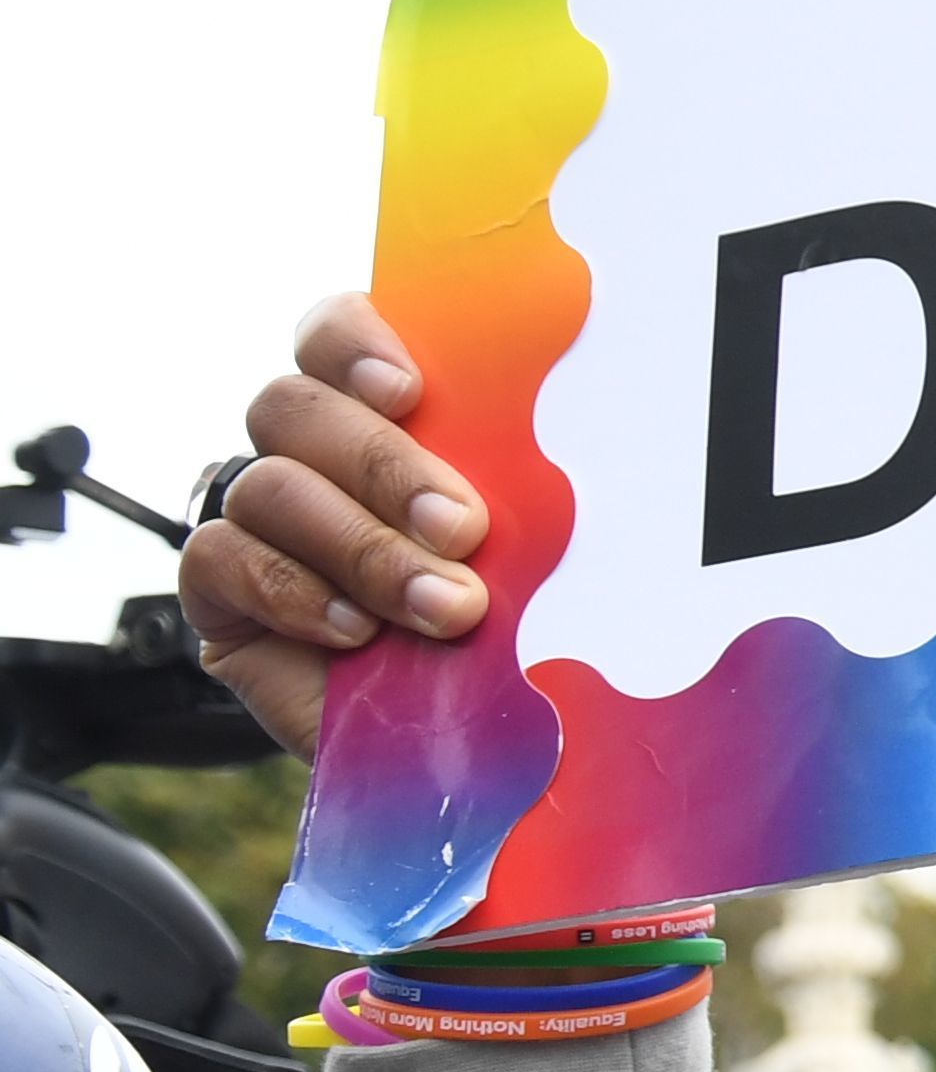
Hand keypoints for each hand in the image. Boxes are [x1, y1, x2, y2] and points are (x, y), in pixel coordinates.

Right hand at [179, 295, 493, 761]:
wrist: (467, 738)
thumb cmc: (512, 624)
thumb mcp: (535, 544)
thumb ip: (521, 484)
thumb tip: (581, 431)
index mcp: (382, 415)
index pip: (334, 333)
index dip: (355, 342)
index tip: (409, 389)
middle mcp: (308, 454)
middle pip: (295, 405)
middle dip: (382, 465)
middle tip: (462, 529)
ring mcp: (258, 523)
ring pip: (266, 484)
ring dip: (361, 547)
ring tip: (443, 608)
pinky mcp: (221, 597)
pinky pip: (219, 561)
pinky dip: (293, 592)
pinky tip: (356, 630)